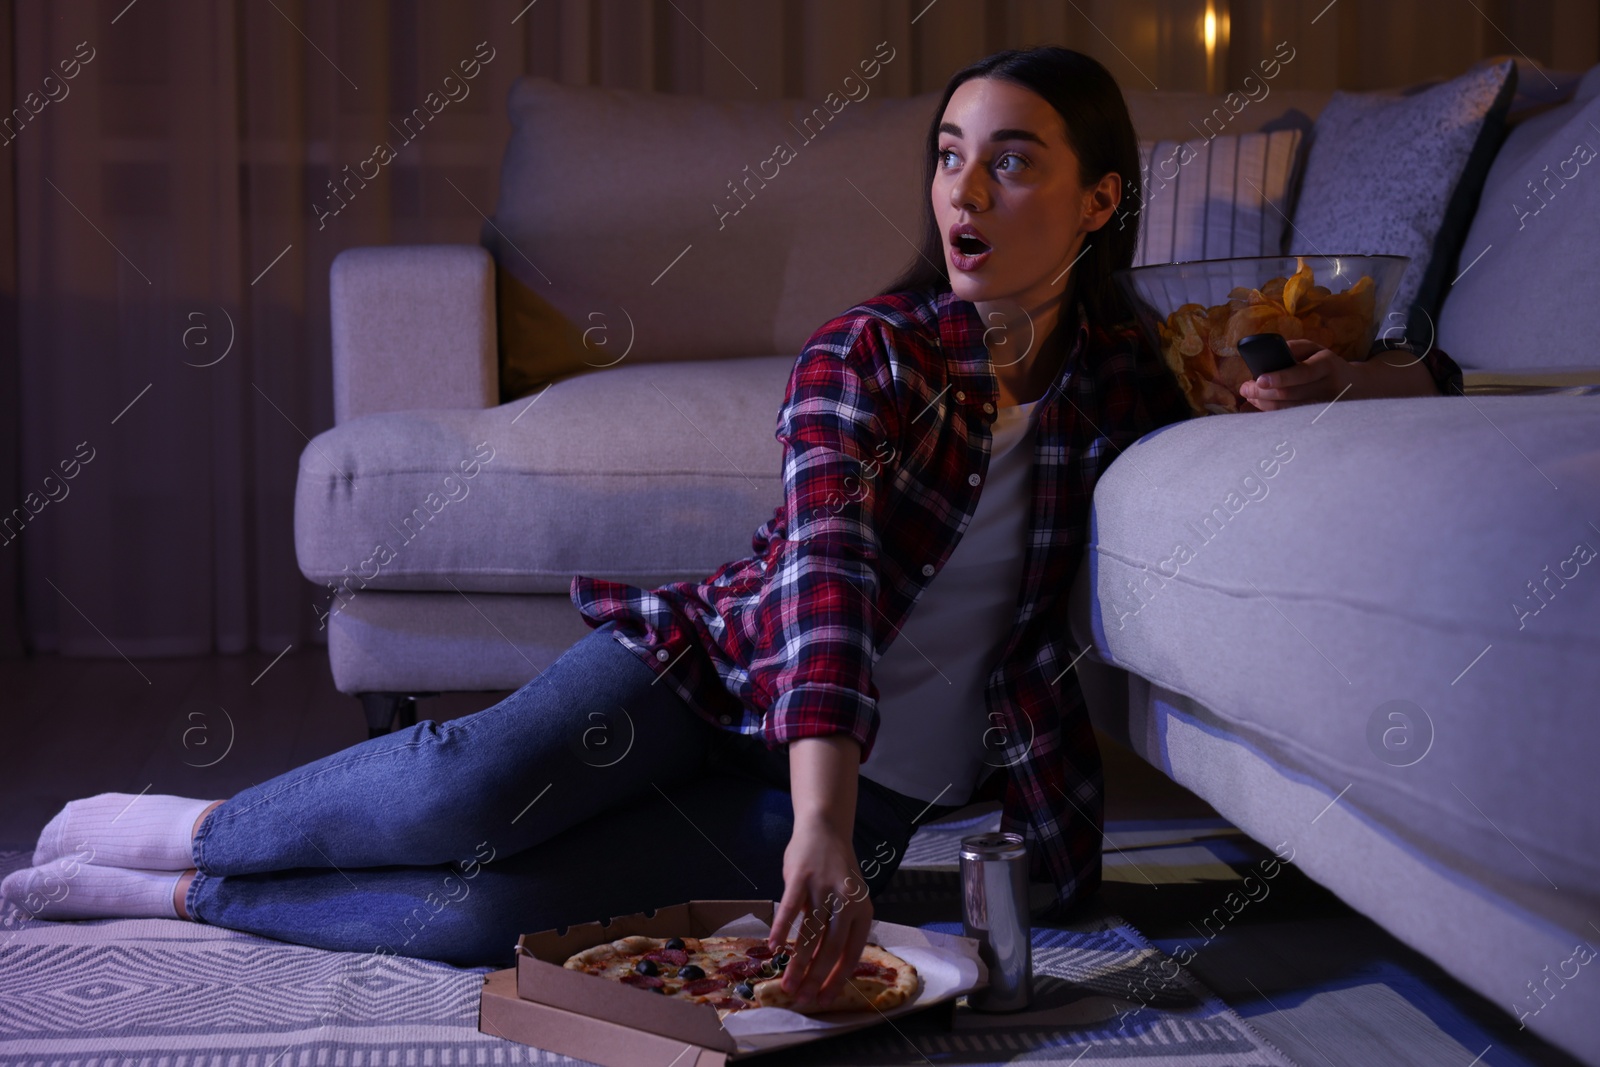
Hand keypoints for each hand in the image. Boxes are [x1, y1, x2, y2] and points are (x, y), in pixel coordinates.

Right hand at [771, 818, 872, 1008]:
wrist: (826, 827)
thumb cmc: (835, 867)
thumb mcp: (849, 897)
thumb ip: (840, 926)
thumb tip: (824, 965)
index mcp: (863, 910)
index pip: (851, 953)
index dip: (836, 979)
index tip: (823, 1000)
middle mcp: (846, 901)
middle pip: (830, 948)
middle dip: (815, 978)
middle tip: (801, 999)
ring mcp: (824, 888)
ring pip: (810, 934)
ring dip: (797, 963)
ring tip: (786, 984)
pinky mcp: (801, 877)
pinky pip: (790, 909)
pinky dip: (782, 930)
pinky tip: (774, 948)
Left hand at [1237, 338, 1353, 410]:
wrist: (1357, 387)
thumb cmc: (1327, 364)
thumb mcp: (1316, 349)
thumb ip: (1294, 348)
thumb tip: (1270, 355)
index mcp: (1327, 365)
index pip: (1302, 373)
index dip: (1279, 377)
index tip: (1259, 380)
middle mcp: (1327, 387)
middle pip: (1290, 394)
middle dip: (1263, 392)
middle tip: (1245, 388)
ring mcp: (1324, 406)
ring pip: (1288, 409)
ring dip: (1264, 403)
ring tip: (1249, 395)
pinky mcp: (1319, 418)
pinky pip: (1291, 416)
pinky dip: (1273, 410)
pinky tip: (1261, 404)